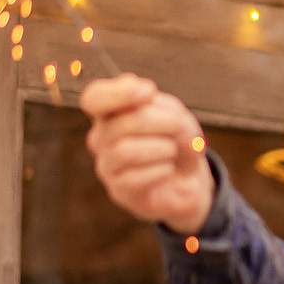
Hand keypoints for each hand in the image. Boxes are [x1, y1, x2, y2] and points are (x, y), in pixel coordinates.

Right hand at [81, 74, 215, 233]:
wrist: (190, 179)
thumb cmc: (177, 141)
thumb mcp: (173, 113)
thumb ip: (154, 104)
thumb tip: (142, 94)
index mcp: (110, 112)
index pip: (94, 98)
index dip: (117, 93)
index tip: (149, 91)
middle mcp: (101, 138)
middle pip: (121, 124)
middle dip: (159, 122)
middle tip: (179, 126)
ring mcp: (107, 166)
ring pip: (125, 152)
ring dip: (161, 148)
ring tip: (172, 150)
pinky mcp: (118, 191)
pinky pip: (133, 179)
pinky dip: (160, 170)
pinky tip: (168, 169)